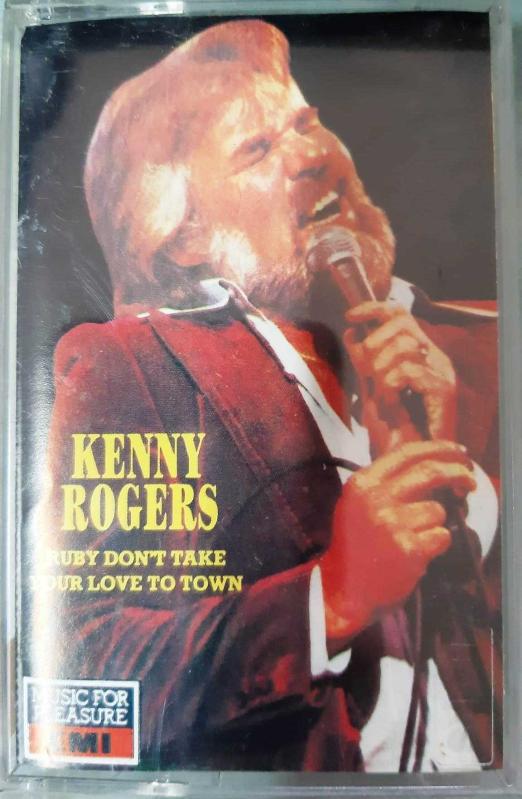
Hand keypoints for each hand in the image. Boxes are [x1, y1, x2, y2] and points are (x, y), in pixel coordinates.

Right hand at [321, 440, 475, 649]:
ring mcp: (392, 523)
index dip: (440, 448)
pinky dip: (436, 545)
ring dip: (435, 525)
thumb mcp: (357, 503)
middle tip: (470, 481)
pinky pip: (442, 536)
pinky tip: (416, 554)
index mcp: (363, 483)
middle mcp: (375, 498)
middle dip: (458, 473)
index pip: (408, 452)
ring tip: (414, 539)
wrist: (342, 590)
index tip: (459, 452)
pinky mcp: (408, 549)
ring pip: (438, 511)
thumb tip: (432, 462)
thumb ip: (386, 481)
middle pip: (430, 472)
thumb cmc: (355, 546)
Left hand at [344, 302, 455, 453]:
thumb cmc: (396, 431)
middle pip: (400, 323)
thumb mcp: (372, 389)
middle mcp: (434, 357)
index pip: (399, 314)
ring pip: (403, 346)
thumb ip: (364, 362)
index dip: (373, 308)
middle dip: (374, 346)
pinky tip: (392, 405)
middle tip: (369, 376)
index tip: (350, 316)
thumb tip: (351, 331)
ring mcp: (441, 371)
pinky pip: (407, 371)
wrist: (412, 462)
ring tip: (384, 396)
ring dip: (382, 372)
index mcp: (419, 354)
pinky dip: (391, 387)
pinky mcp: (443, 388)